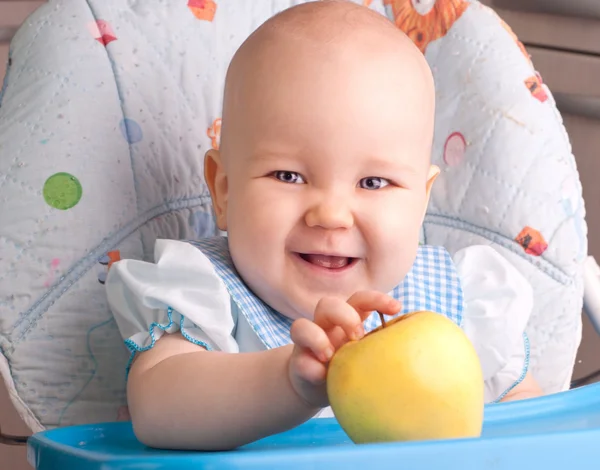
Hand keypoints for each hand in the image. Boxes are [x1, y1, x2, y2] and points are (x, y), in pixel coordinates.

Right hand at [288, 291, 401, 407]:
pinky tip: (320, 375)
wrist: (318, 388)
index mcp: (348, 320)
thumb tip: (424, 356)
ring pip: (301, 326)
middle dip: (343, 315)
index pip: (360, 299)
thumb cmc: (353, 368)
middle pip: (328, 304)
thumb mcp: (371, 356)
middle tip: (357, 335)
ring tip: (330, 355)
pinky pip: (298, 359)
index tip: (397, 307)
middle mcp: (326, 326)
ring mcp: (309, 344)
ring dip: (317, 338)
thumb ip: (387, 349)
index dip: (376, 299)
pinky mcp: (298, 362)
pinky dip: (308, 365)